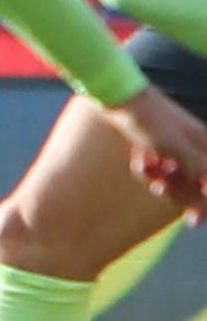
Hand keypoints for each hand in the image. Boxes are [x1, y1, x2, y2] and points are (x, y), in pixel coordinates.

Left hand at [101, 86, 206, 225]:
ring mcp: (177, 147)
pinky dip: (149, 168)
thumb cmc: (151, 122)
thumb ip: (202, 167)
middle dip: (175, 190)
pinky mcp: (159, 146)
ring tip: (143, 167)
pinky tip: (139, 160)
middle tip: (157, 187)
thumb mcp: (177, 149)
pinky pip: (158, 168)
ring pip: (174, 178)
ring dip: (158, 179)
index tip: (192, 222)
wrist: (121, 99)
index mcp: (206, 146)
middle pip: (193, 185)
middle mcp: (196, 147)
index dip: (202, 205)